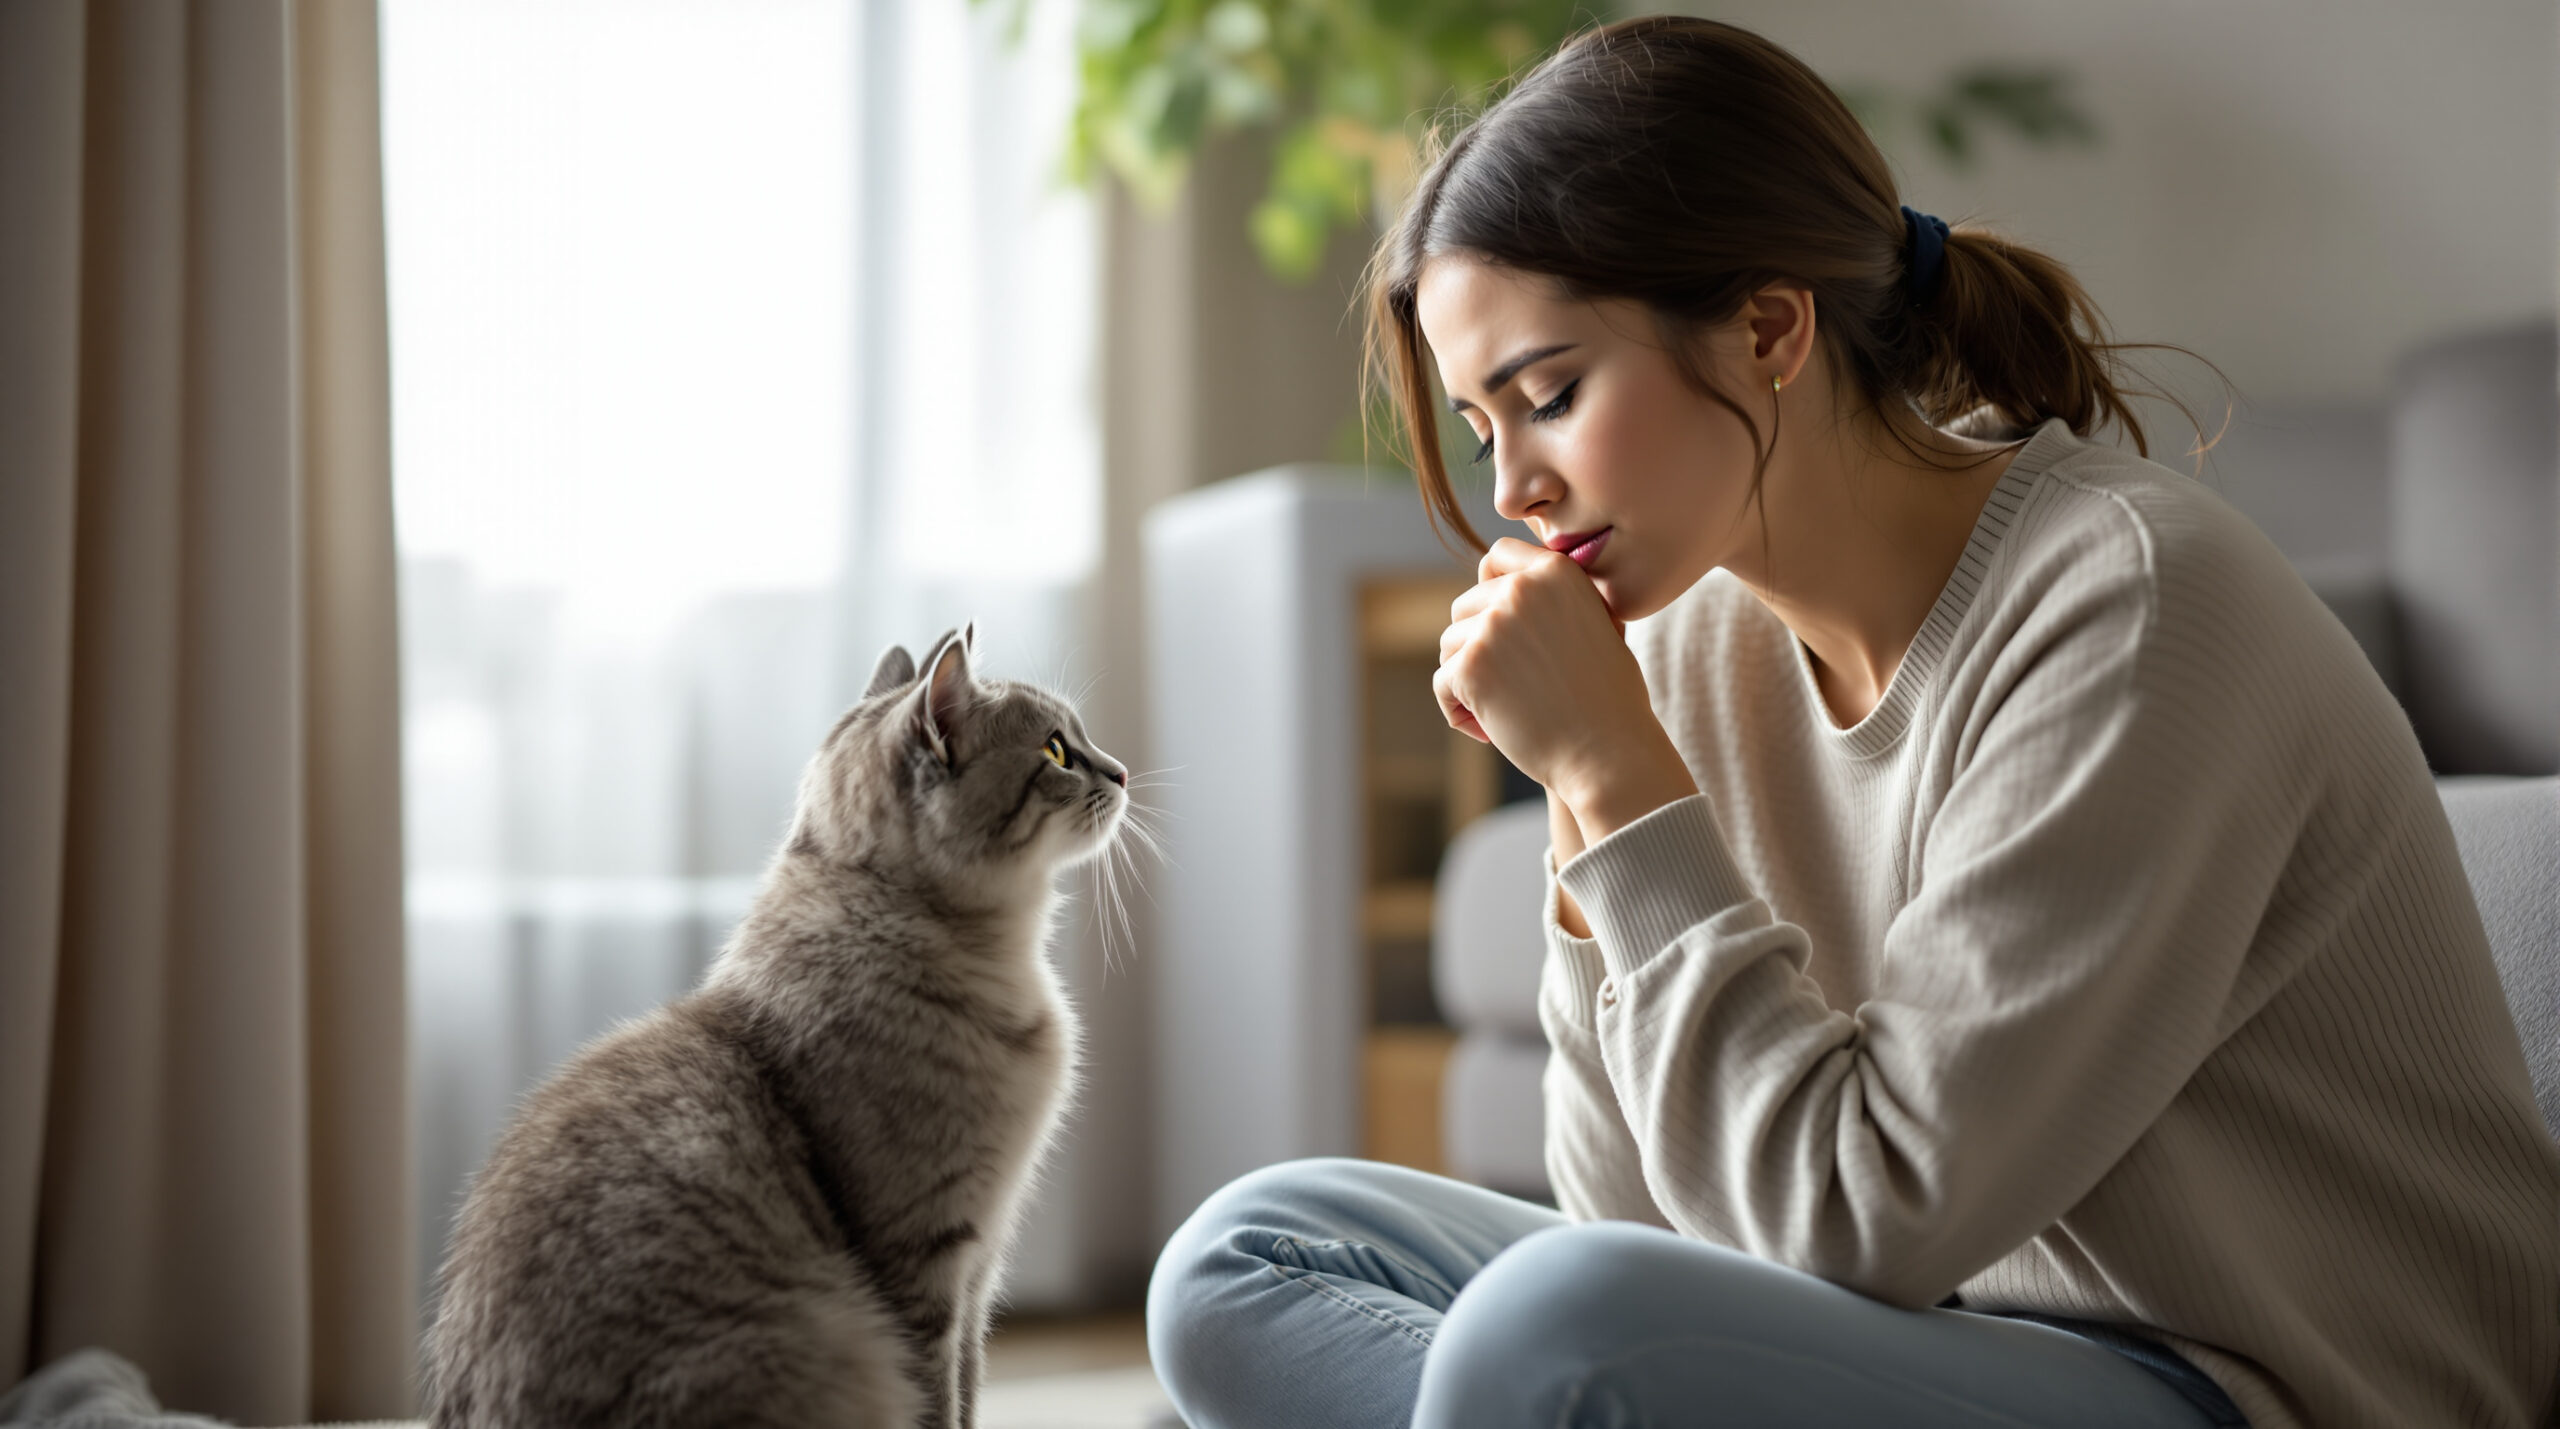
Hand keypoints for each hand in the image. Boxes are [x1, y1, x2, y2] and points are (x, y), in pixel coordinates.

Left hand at [1434, 538, 1695, 839]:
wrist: (1608, 752)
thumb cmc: (1608, 699)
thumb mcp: (1596, 627)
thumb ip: (1555, 599)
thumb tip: (1503, 579)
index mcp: (1556, 572)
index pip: (1498, 555)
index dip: (1491, 588)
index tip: (1500, 627)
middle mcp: (1521, 589)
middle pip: (1466, 605)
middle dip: (1476, 644)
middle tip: (1508, 686)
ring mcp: (1492, 626)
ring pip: (1450, 644)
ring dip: (1466, 678)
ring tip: (1502, 710)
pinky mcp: (1469, 665)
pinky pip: (1442, 682)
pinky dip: (1457, 709)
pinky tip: (1488, 730)